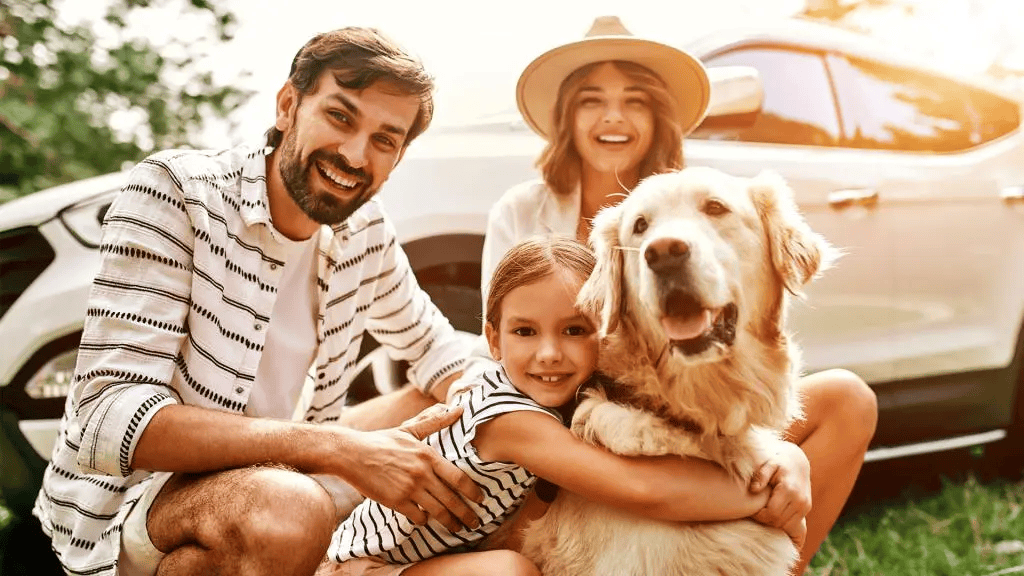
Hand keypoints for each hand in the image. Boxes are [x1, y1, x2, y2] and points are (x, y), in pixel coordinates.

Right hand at [344, 403, 483, 532]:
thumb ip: (435, 422)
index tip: (481, 499)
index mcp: (428, 455)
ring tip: (457, 528)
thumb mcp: (410, 429)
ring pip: (437, 511)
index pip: (458, 477)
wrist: (352, 454)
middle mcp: (422, 473)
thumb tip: (458, 409)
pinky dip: (424, 520)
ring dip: (450, 522)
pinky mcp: (395, 501)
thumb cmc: (381, 441)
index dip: (473, 491)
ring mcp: (409, 488)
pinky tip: (426, 520)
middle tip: (475, 522)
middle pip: (451, 499)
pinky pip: (417, 516)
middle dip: (466, 513)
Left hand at [749, 441, 810, 547]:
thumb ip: (761, 475)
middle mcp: (800, 500)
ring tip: (764, 513)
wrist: (797, 462)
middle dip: (765, 520)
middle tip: (756, 513)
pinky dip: (782, 523)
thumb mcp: (769, 464)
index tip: (753, 511)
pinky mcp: (807, 508)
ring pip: (786, 525)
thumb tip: (754, 489)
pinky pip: (793, 524)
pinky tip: (774, 514)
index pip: (772, 513)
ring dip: (774, 523)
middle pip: (779, 521)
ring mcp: (805, 506)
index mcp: (789, 490)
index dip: (760, 516)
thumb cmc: (779, 462)